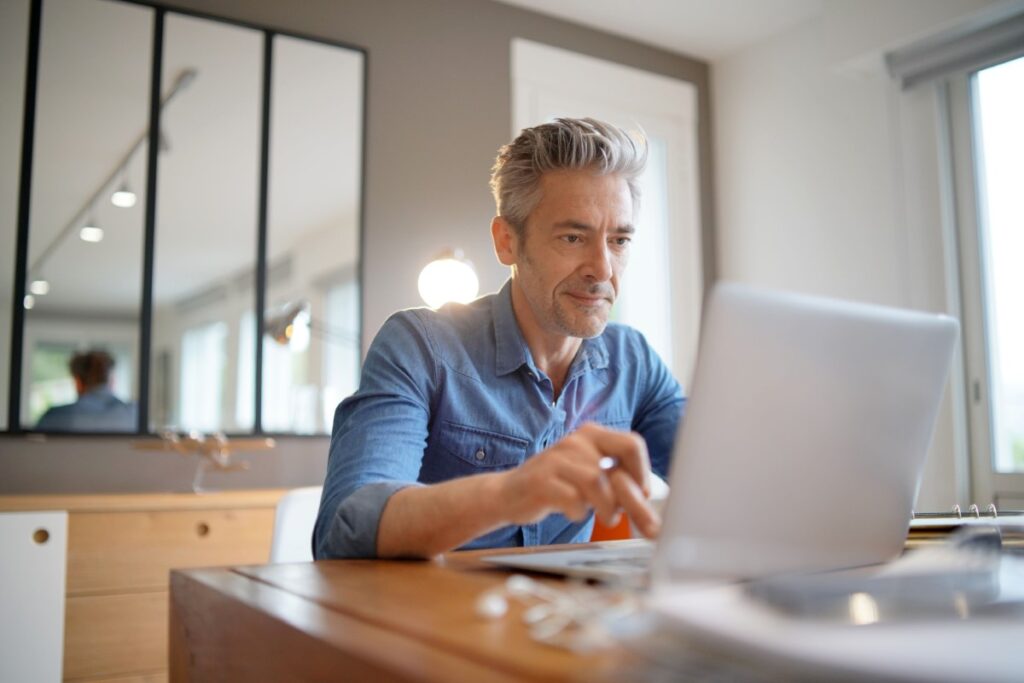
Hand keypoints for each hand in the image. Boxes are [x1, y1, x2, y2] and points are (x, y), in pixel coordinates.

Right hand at [497, 422, 660, 537]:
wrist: (507, 493)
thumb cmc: (557, 485)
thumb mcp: (589, 475)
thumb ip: (616, 481)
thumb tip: (649, 502)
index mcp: (592, 435)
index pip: (632, 444)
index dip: (643, 473)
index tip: (642, 494)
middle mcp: (575, 442)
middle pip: (617, 471)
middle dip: (636, 504)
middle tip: (648, 527)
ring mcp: (556, 460)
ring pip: (597, 484)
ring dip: (608, 509)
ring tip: (606, 517)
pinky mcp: (540, 481)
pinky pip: (572, 499)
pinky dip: (580, 512)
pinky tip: (575, 513)